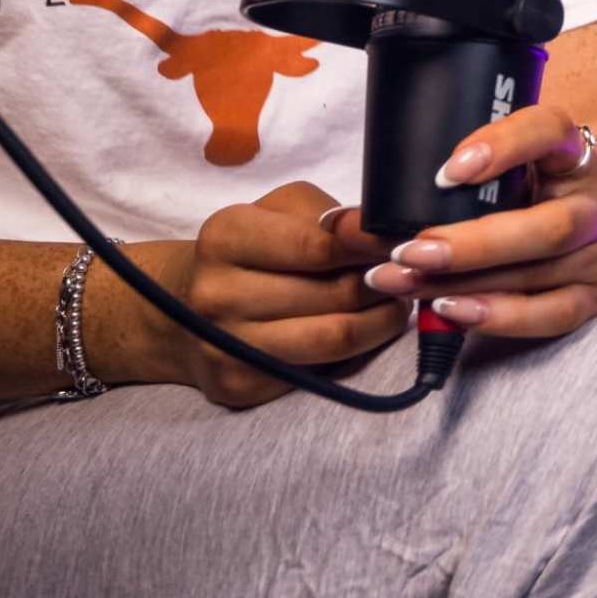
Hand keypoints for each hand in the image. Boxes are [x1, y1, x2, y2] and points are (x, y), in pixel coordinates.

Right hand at [111, 180, 403, 409]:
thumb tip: (383, 231)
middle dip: (388, 285)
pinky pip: (320, 372)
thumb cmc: (249, 251)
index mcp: (226, 236)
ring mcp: (224, 345)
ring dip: (382, 321)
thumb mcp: (277, 211)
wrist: (182, 311)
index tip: (410, 242)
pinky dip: (356, 352)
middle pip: (335, 295)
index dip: (374, 245)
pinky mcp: (237, 385)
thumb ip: (328, 216)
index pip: (318, 246)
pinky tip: (365, 332)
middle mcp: (216, 293)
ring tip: (398, 303)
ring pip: (335, 339)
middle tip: (414, 276)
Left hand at [355, 102, 596, 343]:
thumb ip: (429, 192)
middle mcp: (593, 201)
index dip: (503, 146)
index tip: (447, 171)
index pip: (548, 131)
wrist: (580, 239)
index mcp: (568, 154)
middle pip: (546, 224)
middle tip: (407, 251)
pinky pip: (548, 315)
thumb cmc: (520, 200)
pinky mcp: (590, 298)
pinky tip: (450, 310)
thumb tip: (339, 225)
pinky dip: (497, 316)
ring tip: (404, 284)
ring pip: (536, 272)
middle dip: (470, 243)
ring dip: (463, 282)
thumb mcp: (491, 181)